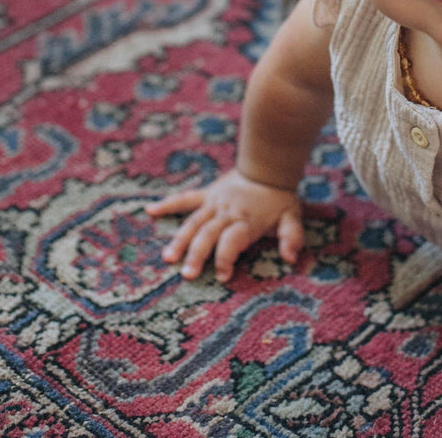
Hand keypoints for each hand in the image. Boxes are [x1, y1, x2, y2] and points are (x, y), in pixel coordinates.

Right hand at [145, 167, 304, 282]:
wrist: (268, 167)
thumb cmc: (279, 198)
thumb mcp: (292, 217)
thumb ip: (291, 237)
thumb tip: (291, 258)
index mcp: (245, 221)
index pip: (233, 240)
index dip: (227, 257)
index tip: (223, 275)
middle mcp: (226, 213)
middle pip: (208, 234)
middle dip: (198, 254)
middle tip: (188, 274)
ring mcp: (213, 203)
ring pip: (194, 222)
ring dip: (181, 240)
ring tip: (168, 258)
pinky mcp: (206, 195)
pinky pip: (185, 199)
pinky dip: (168, 204)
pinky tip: (150, 211)